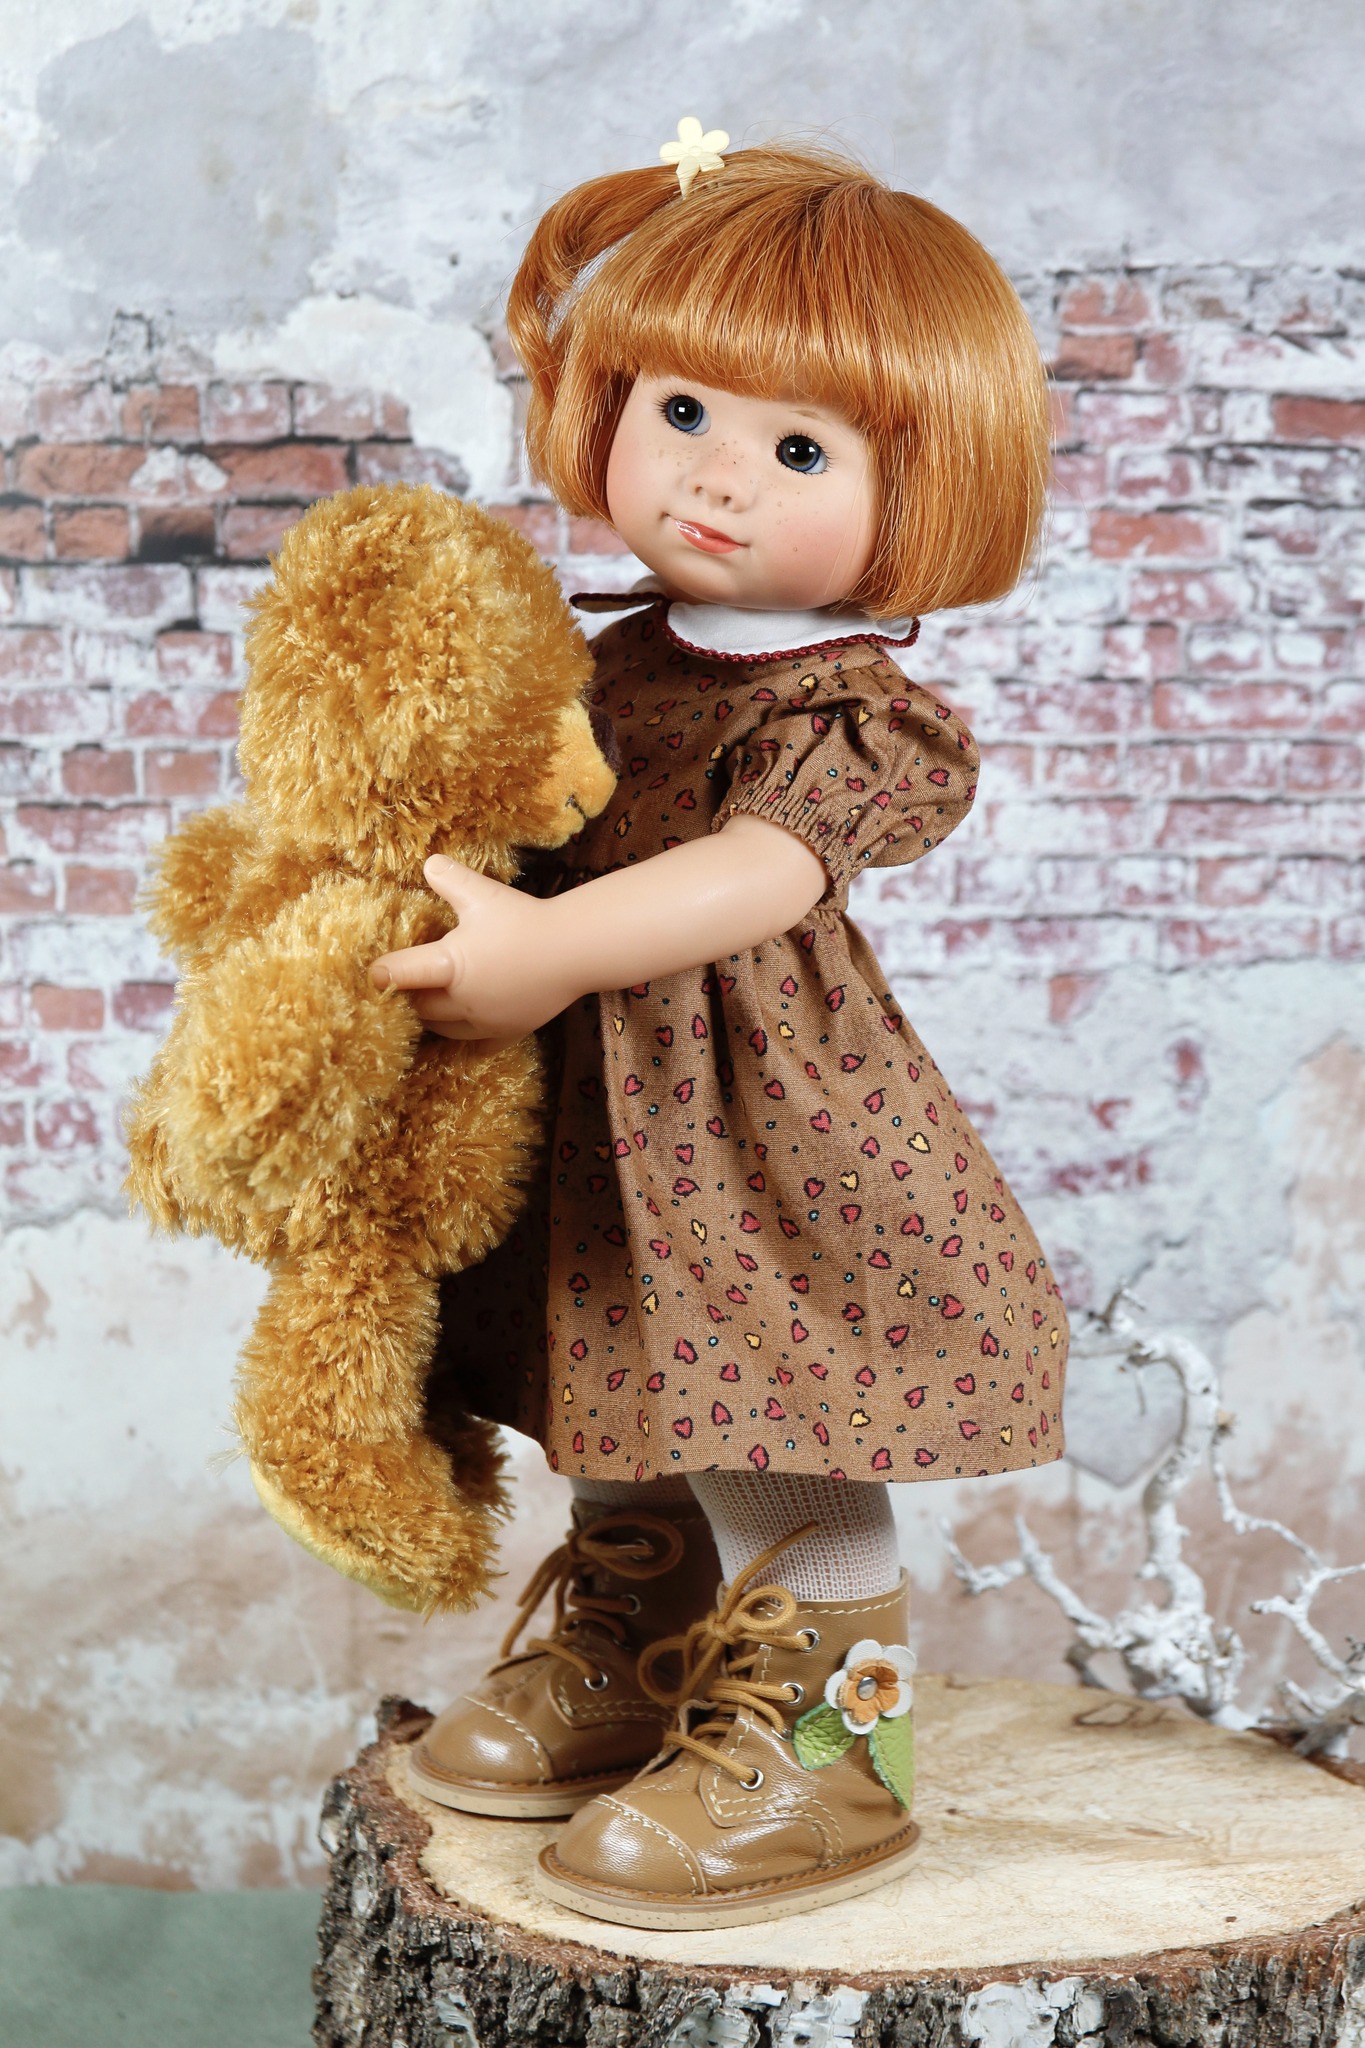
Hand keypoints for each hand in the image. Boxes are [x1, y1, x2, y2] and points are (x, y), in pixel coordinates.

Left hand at [370, 857, 578, 1039]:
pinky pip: (476, 1045)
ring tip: (430, 1002)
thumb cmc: (525, 919)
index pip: (402, 974)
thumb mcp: (484, 893)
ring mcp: (485, 1021)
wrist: (573, 950)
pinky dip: (464, 1037)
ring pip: (443, 1029)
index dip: (383, 974)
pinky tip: (463, 1026)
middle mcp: (463, 1000)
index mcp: (451, 966)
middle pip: (420, 1007)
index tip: (371, 975)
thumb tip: (428, 862)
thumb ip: (451, 878)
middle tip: (406, 983)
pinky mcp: (506, 1032)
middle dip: (410, 996)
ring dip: (431, 1018)